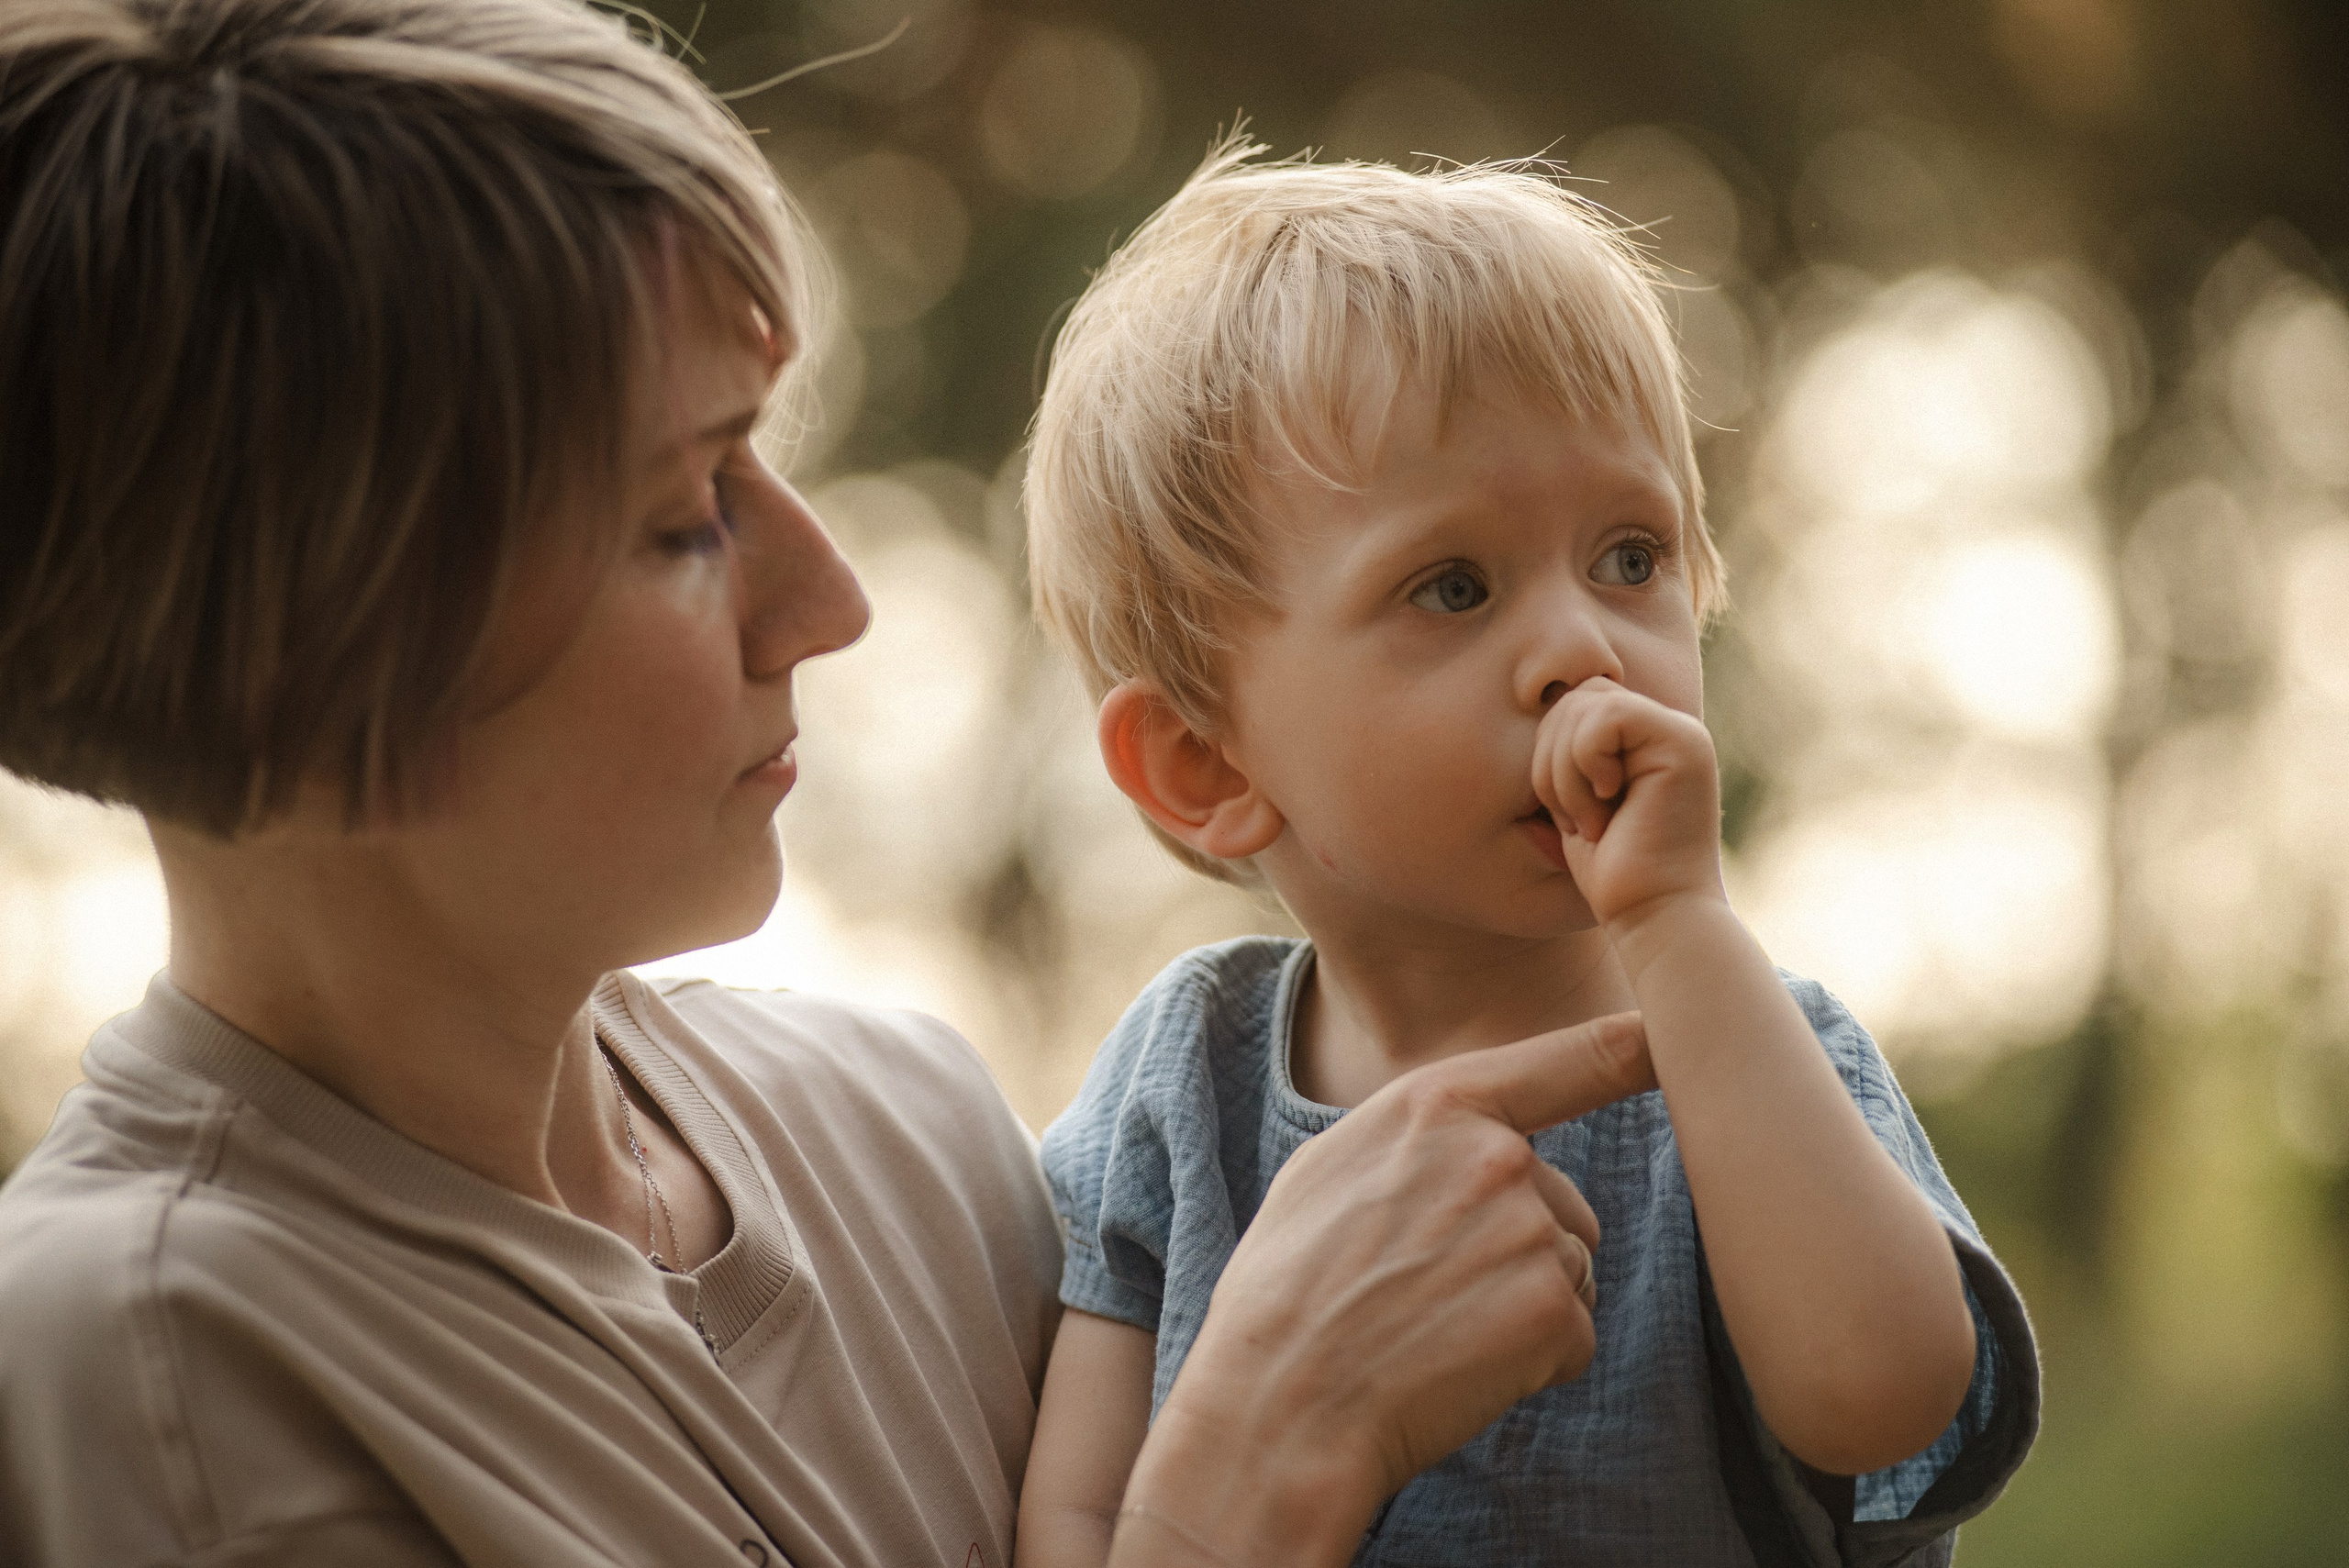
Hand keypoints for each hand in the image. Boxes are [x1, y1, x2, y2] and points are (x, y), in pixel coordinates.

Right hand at [1113, 1011, 1656, 1567]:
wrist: (1280, 1404)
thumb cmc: (1288, 1289)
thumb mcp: (1328, 1167)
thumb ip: (1419, 1134)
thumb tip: (1479, 1133)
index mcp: (1439, 1104)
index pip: (1570, 1061)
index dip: (1635, 1046)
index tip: (1678, 1034)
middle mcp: (1498, 1156)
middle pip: (1561, 1201)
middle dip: (1516, 1245)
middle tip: (1422, 1289)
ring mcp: (1531, 1234)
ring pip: (1569, 1270)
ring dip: (1522, 1304)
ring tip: (1431, 1328)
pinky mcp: (1553, 1315)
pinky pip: (1571, 1336)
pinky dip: (1529, 1362)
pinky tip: (1456, 1368)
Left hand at [1530, 676, 1722, 928]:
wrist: (1655, 917)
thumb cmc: (1613, 874)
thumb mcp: (1575, 805)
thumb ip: (1566, 753)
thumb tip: (1530, 700)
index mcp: (1644, 741)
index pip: (1575, 703)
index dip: (1550, 752)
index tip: (1565, 815)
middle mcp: (1667, 729)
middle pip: (1575, 697)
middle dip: (1551, 761)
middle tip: (1574, 822)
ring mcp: (1680, 733)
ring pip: (1585, 704)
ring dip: (1565, 772)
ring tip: (1590, 822)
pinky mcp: (1685, 744)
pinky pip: (1607, 717)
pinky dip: (1584, 766)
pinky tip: (1607, 809)